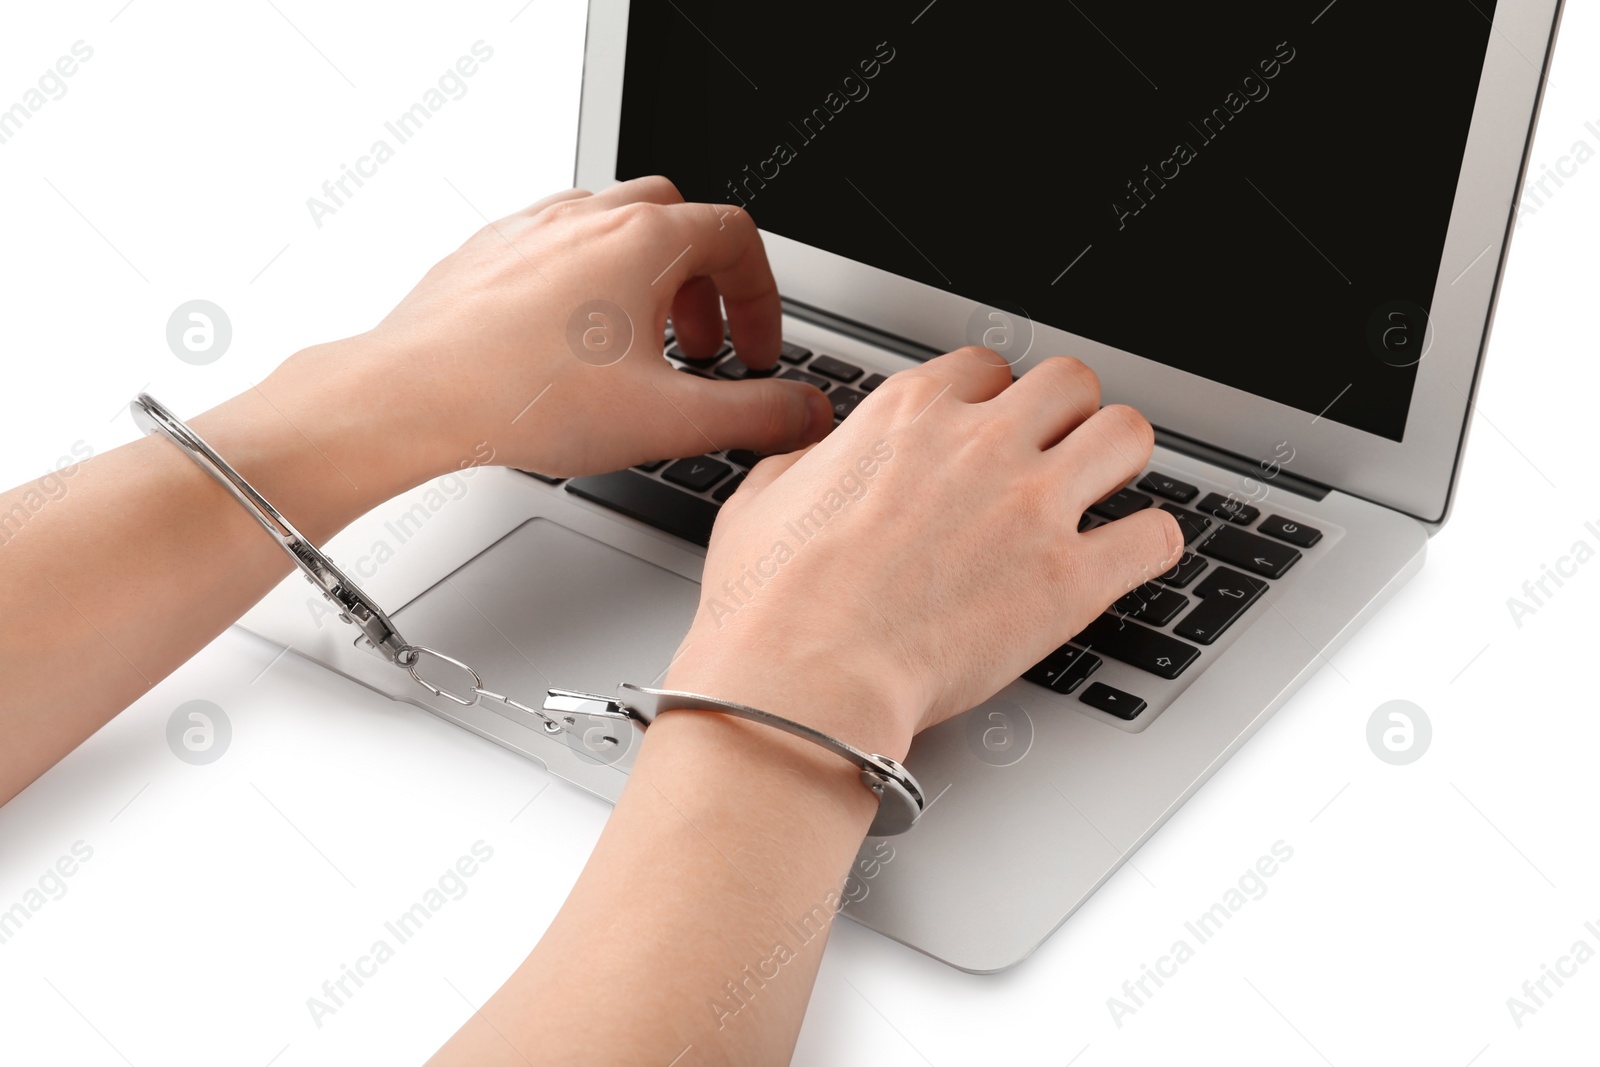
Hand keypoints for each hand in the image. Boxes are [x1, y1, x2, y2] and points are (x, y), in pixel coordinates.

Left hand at [276, 176, 832, 481]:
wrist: (414, 395)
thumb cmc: (526, 396)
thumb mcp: (670, 420)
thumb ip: (755, 414)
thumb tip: (806, 412)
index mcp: (645, 241)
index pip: (737, 238)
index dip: (761, 297)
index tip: (756, 350)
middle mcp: (589, 217)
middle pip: (678, 220)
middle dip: (703, 285)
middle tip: (699, 349)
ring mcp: (532, 227)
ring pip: (614, 225)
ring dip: (645, 279)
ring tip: (639, 347)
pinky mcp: (487, 251)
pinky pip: (556, 244)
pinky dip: (585, 282)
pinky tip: (570, 344)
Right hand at [664, 348, 1184, 758]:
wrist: (804, 679)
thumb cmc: (773, 606)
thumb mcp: (760, 501)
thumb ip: (802, 462)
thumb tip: (813, 456)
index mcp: (909, 416)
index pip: (987, 367)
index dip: (995, 398)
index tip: (994, 426)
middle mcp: (980, 444)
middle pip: (1071, 382)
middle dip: (1069, 415)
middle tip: (1058, 452)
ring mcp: (1032, 506)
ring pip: (1128, 433)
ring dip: (1121, 459)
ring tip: (1106, 489)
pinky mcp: (1069, 578)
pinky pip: (1157, 534)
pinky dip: (1152, 545)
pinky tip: (1130, 557)